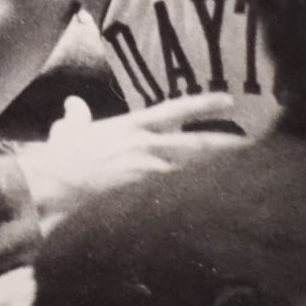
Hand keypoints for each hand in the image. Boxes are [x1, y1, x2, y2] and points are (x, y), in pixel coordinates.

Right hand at [18, 95, 245, 233]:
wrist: (53, 185)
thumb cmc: (59, 157)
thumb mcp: (67, 131)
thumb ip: (76, 117)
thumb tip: (74, 104)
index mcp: (132, 127)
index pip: (175, 110)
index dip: (204, 105)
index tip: (229, 101)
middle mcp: (147, 146)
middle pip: (197, 145)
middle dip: (226, 144)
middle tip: (252, 143)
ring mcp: (148, 173)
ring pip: (192, 170)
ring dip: (216, 171)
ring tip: (243, 171)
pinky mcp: (145, 198)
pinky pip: (177, 195)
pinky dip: (195, 197)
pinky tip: (214, 204)